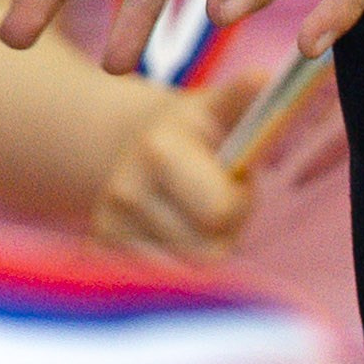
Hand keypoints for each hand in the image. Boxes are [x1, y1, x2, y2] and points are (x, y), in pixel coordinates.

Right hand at [89, 74, 258, 261]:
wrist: (130, 147)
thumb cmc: (193, 133)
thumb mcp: (219, 109)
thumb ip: (244, 98)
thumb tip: (263, 76)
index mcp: (159, 150)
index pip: (221, 213)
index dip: (239, 201)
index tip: (232, 179)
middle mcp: (124, 190)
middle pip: (206, 255)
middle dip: (222, 233)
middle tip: (213, 202)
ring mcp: (107, 226)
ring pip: (185, 277)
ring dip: (198, 254)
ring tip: (190, 217)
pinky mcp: (99, 255)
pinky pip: (159, 287)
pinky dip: (172, 271)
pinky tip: (167, 236)